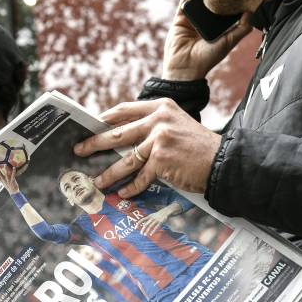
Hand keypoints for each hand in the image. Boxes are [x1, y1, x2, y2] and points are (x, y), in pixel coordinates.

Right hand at [0, 163, 19, 193]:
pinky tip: (14, 168)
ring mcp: (8, 181)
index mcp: (2, 181)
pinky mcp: (12, 181)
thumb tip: (3, 175)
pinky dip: (13, 171)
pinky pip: (13, 175)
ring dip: (5, 169)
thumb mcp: (6, 183)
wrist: (14, 193)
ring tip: (5, 164)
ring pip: (6, 174)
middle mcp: (4, 180)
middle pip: (0, 174)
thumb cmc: (10, 187)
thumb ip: (4, 179)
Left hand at [73, 98, 220, 196]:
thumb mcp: (176, 125)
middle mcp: (159, 120)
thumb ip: (152, 126)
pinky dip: (131, 188)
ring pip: (125, 159)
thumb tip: (120, 138)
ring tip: (97, 182)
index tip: (89, 127)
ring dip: (109, 173)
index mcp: (160, 107)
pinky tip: (123, 194)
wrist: (223, 162)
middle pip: (117, 133)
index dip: (103, 120)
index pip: (123, 110)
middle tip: (78, 150)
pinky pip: (140, 177)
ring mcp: (160, 139)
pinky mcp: (162, 160)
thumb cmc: (198, 147)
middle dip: (94, 143)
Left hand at [136, 204, 178, 235]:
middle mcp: (152, 218)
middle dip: (143, 229)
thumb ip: (147, 219)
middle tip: (141, 233)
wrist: (165, 212)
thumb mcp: (151, 215)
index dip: (138, 223)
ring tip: (145, 235)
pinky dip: (153, 231)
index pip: (142, 220)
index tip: (135, 228)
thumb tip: (141, 222)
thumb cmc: (157, 215)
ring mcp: (156, 220)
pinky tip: (151, 234)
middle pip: (146, 224)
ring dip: (147, 231)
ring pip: (150, 226)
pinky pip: (156, 227)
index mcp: (149, 216)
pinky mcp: (160, 222)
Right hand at [163, 0, 252, 80]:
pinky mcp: (180, 18)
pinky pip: (184, 3)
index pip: (224, 6)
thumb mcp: (230, 41)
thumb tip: (252, 10)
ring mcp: (192, 18)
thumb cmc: (208, 58)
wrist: (186, 68)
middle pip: (211, 0)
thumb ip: (242, 28)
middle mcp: (205, 20)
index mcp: (217, 25)